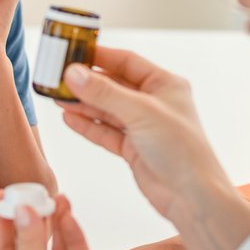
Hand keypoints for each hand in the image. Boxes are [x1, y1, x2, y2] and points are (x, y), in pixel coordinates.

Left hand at [0, 191, 122, 249]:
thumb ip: (30, 247)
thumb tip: (24, 211)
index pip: (2, 248)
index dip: (2, 220)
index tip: (4, 192)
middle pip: (31, 244)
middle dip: (32, 217)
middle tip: (33, 189)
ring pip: (56, 247)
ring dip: (56, 223)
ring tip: (57, 196)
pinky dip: (74, 236)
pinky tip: (70, 216)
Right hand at [57, 46, 230, 222]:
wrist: (191, 197)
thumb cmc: (183, 151)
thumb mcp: (141, 113)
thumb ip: (105, 93)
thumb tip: (75, 74)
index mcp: (165, 85)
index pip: (126, 61)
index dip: (100, 56)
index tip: (74, 52)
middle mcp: (153, 103)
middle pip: (113, 85)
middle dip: (86, 82)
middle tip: (60, 77)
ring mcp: (142, 126)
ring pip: (106, 109)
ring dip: (83, 104)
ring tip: (57, 97)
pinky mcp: (132, 148)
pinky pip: (105, 131)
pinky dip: (87, 125)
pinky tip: (69, 118)